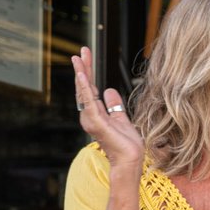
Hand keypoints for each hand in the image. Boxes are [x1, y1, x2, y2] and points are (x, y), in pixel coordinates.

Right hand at [72, 47, 143, 171]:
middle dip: (83, 68)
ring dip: (82, 73)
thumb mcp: (122, 118)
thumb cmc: (127, 144)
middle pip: (85, 87)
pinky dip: (85, 88)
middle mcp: (89, 115)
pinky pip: (89, 101)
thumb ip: (114, 105)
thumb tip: (109, 90)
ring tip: (79, 58)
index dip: (88, 72)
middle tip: (81, 50)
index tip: (85, 56)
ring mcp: (91, 119)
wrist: (130, 159)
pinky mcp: (96, 122)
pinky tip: (82, 76)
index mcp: (96, 113)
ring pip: (84, 91)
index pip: (90, 89)